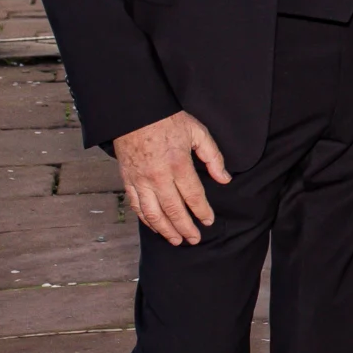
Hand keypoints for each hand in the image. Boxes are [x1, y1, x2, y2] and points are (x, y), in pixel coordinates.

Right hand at [114, 110, 230, 244]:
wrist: (134, 112)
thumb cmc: (167, 120)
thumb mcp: (197, 132)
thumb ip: (213, 157)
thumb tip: (224, 179)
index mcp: (178, 164)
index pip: (193, 196)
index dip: (202, 212)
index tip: (208, 221)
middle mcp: (158, 176)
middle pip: (174, 210)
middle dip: (185, 228)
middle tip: (194, 239)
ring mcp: (141, 180)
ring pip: (153, 214)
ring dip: (166, 230)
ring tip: (176, 240)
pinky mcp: (128, 180)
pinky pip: (137, 206)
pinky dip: (146, 220)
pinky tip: (155, 226)